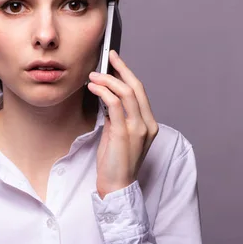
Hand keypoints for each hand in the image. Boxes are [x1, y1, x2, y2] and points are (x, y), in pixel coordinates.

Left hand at [87, 50, 159, 198]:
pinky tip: (94, 88)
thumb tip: (107, 97)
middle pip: (136, 87)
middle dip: (121, 68)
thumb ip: (117, 116)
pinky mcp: (124, 133)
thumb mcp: (118, 134)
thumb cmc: (115, 162)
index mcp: (149, 124)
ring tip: (94, 76)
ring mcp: (138, 129)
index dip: (128, 74)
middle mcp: (147, 124)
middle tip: (109, 57)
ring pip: (126, 93)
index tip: (116, 61)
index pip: (140, 92)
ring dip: (108, 80)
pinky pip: (114, 104)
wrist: (116, 186)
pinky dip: (103, 92)